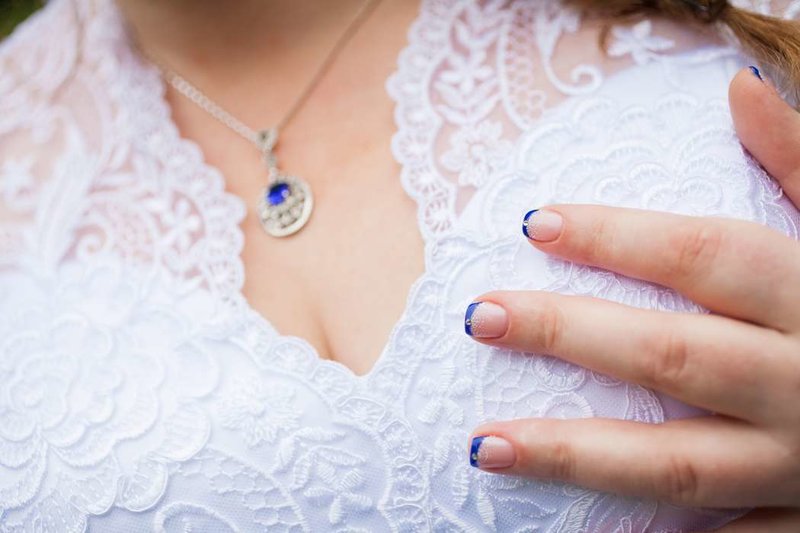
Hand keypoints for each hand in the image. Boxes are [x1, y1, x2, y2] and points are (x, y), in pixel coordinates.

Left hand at [465, 68, 799, 529]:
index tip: (534, 221)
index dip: (619, 236)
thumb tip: (742, 84)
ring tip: (483, 445)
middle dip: (570, 336)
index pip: (705, 257)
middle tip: (479, 316)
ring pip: (676, 463)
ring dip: (574, 454)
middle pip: (672, 357)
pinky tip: (571, 527)